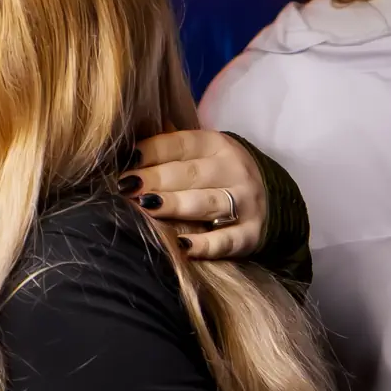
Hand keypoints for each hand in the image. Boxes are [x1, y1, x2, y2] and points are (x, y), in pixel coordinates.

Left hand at [122, 131, 266, 260]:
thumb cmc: (215, 177)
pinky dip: (206, 245)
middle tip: (126, 188)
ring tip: (146, 208)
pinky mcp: (250, 234)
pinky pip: (227, 240)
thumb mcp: (199, 155)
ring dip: (175, 205)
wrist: (268, 201)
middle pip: (190, 174)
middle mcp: (233, 170)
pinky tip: (182, 246)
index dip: (151, 151)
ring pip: (207, 203)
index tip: (125, 161)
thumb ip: (167, 151)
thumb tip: (122, 145)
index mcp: (216, 145)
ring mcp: (245, 202)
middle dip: (156, 180)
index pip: (180, 144)